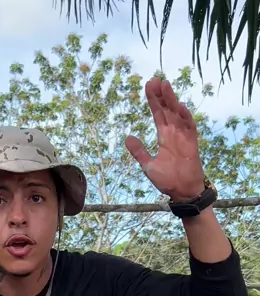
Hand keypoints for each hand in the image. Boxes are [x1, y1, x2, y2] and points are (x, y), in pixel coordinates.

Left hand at [125, 78, 204, 201]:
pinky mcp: (192, 143)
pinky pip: (189, 128)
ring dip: (172, 100)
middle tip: (154, 80)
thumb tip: (128, 138)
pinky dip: (185, 118)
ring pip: (177, 114)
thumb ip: (139, 151)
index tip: (148, 86)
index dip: (153, 100)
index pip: (158, 113)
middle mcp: (174, 133)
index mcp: (164, 136)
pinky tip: (179, 107)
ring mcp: (183, 136)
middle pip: (167, 109)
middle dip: (161, 95)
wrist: (182, 191)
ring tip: (165, 86)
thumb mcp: (148, 165)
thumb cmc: (167, 179)